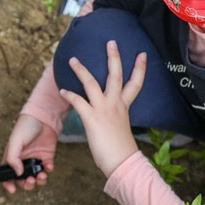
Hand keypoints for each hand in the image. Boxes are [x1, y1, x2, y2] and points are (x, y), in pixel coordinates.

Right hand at [1, 113, 57, 193]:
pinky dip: (48, 170)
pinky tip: (48, 165)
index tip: (13, 189)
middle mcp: (23, 161)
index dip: (8, 184)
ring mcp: (35, 160)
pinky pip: (47, 169)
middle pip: (23, 180)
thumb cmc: (26, 126)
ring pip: (36, 177)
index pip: (7, 175)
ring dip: (38, 180)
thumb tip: (17, 173)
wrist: (43, 118)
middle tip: (30, 180)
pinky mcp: (46, 158)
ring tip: (41, 175)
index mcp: (12, 158)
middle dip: (27, 184)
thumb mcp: (15, 141)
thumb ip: (13, 158)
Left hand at [58, 41, 147, 178]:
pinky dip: (69, 95)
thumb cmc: (121, 151)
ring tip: (73, 60)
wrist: (123, 163)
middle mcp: (116, 104)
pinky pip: (78, 101)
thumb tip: (108, 121)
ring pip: (91, 83)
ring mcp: (104, 109)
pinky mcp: (92, 118)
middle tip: (111, 42)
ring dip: (81, 70)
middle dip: (113, 57)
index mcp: (124, 107)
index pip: (136, 84)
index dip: (140, 68)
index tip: (142, 54)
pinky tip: (62, 90)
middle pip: (116, 75)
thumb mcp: (120, 130)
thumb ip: (115, 120)